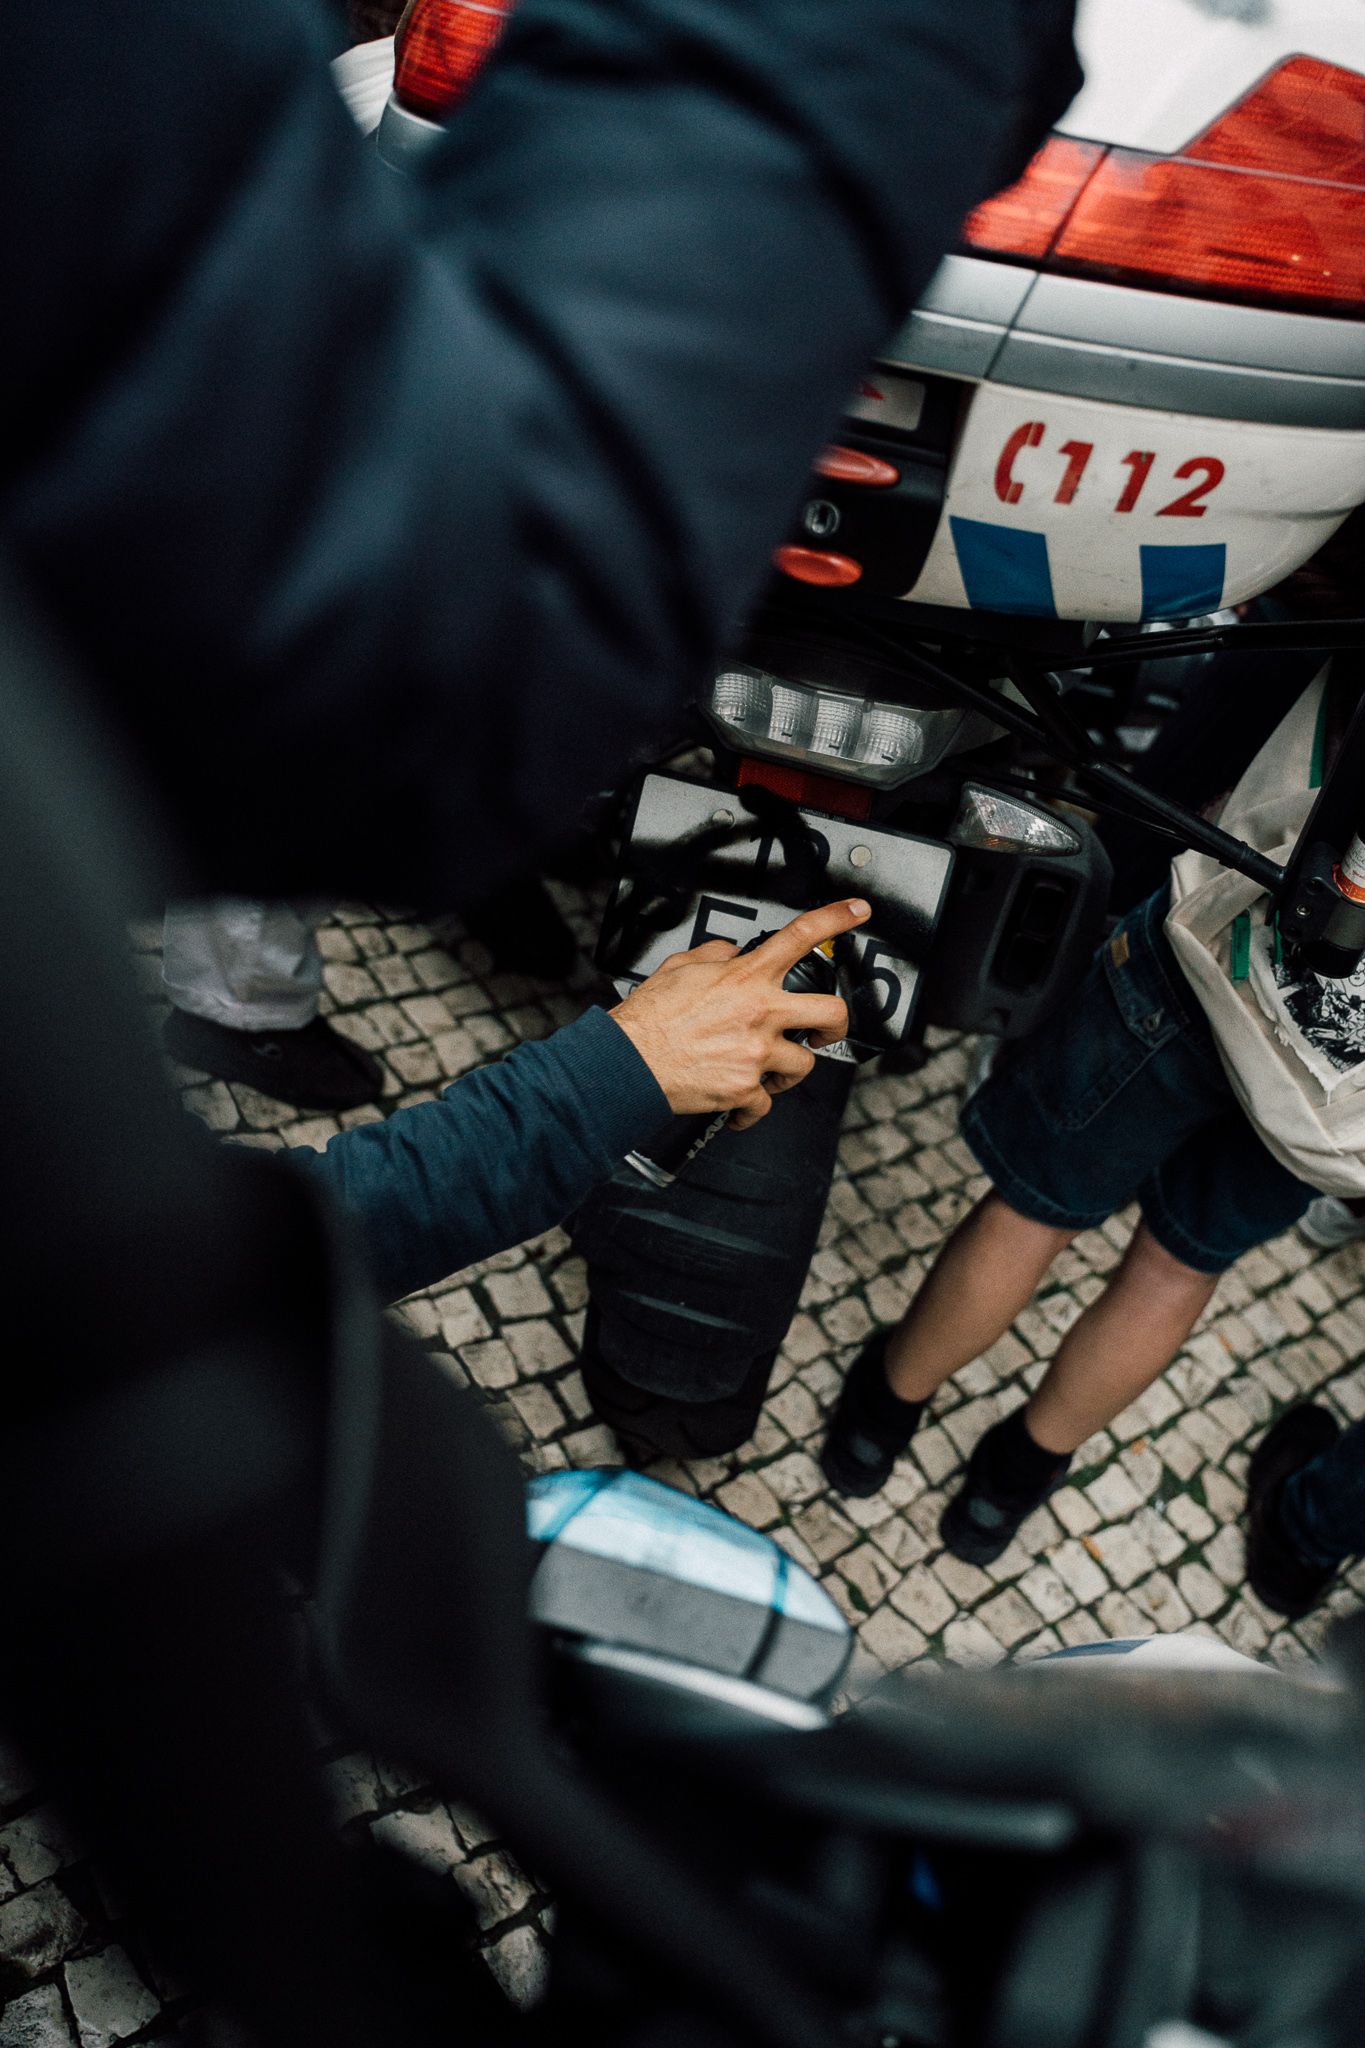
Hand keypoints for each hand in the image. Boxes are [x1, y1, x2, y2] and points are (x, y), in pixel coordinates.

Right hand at [609, 899, 869, 1128]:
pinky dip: (752, 1108)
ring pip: (803, 1065)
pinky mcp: (746, 1089)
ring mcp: (757, 1053)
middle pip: (831, 1013)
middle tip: (824, 1030)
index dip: (837, 918)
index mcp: (746, 978)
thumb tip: (731, 952)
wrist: (628, 1061)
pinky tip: (738, 1102)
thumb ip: (714, 956)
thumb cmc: (648, 1018)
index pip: (801, 936)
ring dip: (787, 1070)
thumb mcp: (679, 967)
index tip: (857, 912)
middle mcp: (760, 1013)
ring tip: (764, 1071)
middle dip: (835, 1024)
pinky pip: (765, 1104)